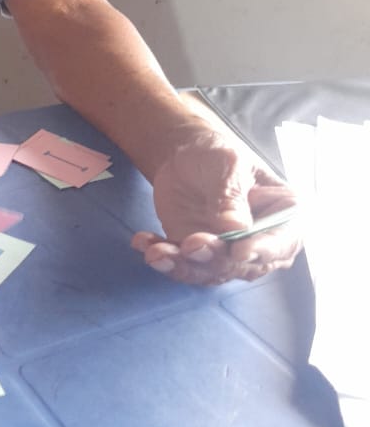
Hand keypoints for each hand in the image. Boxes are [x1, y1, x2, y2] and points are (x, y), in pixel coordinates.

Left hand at [131, 132, 301, 284]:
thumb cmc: (216, 155)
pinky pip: (182, 266)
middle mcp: (260, 242)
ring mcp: (228, 253)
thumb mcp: (227, 164)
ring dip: (183, 264)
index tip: (238, 251)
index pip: (282, 241)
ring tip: (157, 252)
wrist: (184, 159)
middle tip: (190, 244)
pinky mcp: (198, 258)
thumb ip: (231, 194)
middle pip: (243, 264)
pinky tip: (144, 243)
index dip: (263, 250)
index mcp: (283, 215)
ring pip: (210, 271)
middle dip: (215, 257)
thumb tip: (236, 227)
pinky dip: (163, 258)